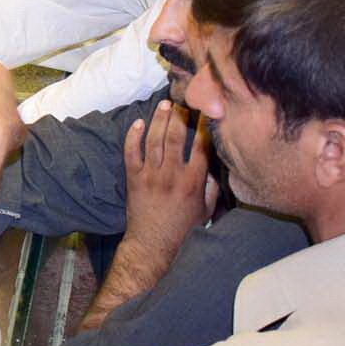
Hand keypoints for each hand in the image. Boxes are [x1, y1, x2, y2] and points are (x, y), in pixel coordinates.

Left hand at [121, 102, 217, 262]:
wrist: (153, 243)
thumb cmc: (182, 229)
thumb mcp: (206, 211)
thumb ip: (211, 188)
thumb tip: (213, 167)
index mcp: (193, 181)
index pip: (201, 145)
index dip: (205, 125)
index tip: (207, 110)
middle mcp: (172, 174)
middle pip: (176, 136)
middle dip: (180, 115)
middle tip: (184, 101)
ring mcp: (151, 175)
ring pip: (154, 139)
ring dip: (159, 119)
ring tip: (164, 104)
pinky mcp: (133, 178)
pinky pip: (131, 152)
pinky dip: (133, 136)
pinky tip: (138, 122)